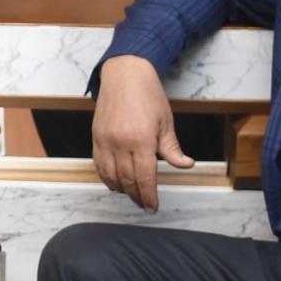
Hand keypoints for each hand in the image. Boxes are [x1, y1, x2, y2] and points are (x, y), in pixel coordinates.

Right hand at [91, 54, 192, 208]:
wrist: (125, 74)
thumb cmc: (147, 95)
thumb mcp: (166, 122)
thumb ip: (172, 148)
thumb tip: (185, 165)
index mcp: (142, 141)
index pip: (146, 178)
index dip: (149, 196)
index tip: (153, 207)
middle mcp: (121, 143)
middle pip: (128, 181)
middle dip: (137, 196)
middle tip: (144, 204)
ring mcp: (106, 141)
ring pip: (110, 176)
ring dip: (121, 189)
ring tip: (131, 194)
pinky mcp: (96, 137)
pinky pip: (98, 164)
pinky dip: (106, 177)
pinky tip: (114, 181)